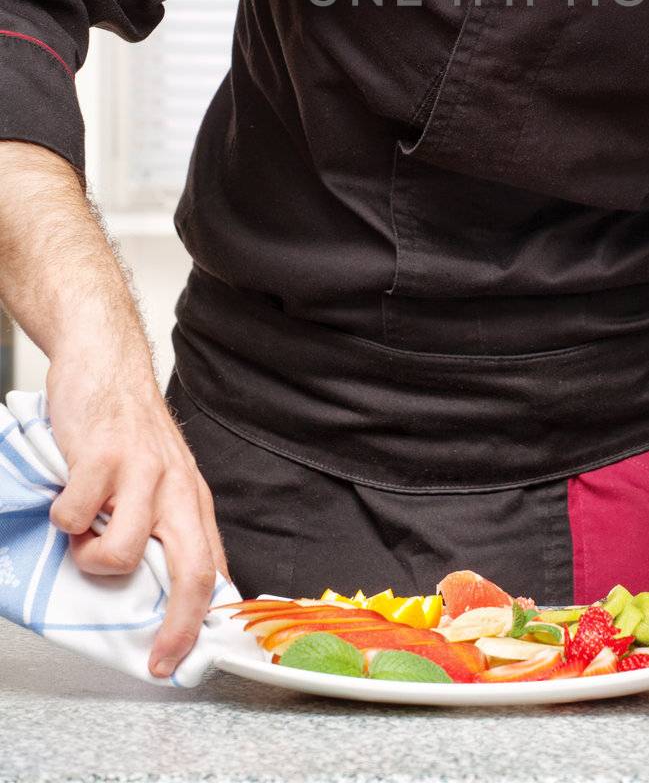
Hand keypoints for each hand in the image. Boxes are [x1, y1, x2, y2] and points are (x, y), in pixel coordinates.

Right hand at [45, 352, 231, 678]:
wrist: (105, 361)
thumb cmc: (127, 427)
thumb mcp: (161, 479)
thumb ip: (164, 526)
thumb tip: (161, 589)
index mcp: (191, 499)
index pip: (211, 569)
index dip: (202, 622)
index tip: (183, 660)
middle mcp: (176, 489)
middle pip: (193, 571)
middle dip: (178, 625)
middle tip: (156, 657)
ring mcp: (142, 472)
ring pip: (127, 553)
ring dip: (93, 559)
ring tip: (82, 534)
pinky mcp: (103, 455)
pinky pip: (77, 514)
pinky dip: (63, 517)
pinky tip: (66, 497)